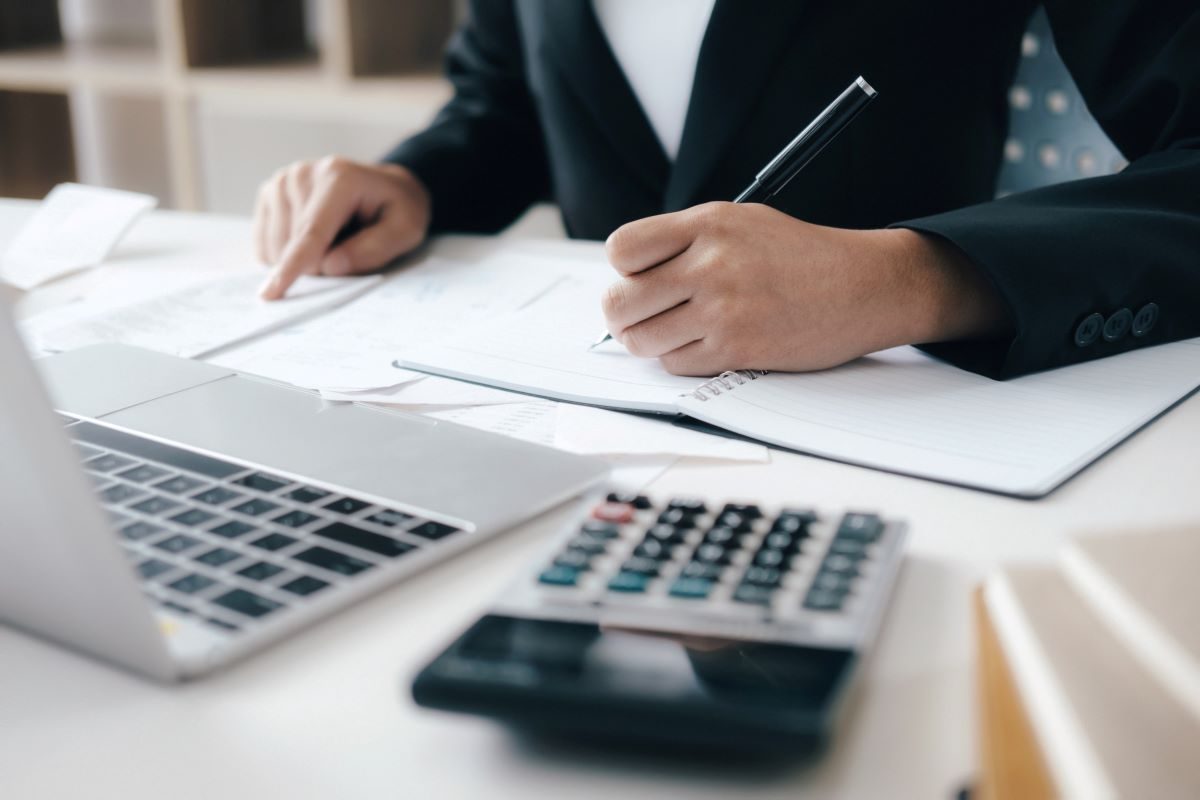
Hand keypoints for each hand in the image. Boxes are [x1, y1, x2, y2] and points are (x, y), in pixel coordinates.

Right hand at [254, 156, 431, 299]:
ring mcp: (283, 181)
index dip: (293, 265)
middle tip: (348, 253)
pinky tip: (310, 242)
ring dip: (301, 260)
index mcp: (340, 179)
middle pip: (292, 244)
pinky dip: (285, 255)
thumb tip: (330, 266)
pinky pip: (264, 243)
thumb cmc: (397, 210)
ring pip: (274, 246)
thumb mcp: (406, 230)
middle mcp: (304, 174)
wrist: (385, 186)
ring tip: (334, 240)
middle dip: (316, 266)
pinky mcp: (269, 193)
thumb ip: (374, 249)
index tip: (272, 292)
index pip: (312, 232)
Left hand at [601, 202, 1009, 375]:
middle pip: (621, 302)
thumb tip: (629, 272)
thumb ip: (685, 239)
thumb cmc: (798, 255)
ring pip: (642, 340)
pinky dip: (682, 359)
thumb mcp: (741, 221)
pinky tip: (705, 344)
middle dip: (624, 315)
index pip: (623, 250)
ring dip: (649, 342)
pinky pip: (676, 364)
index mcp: (708, 224)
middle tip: (638, 317)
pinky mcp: (736, 349)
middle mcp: (710, 264)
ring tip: (670, 332)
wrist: (861, 287)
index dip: (624, 269)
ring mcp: (722, 310)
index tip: (638, 277)